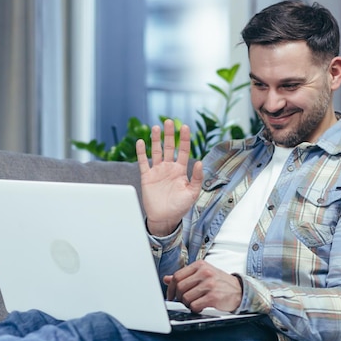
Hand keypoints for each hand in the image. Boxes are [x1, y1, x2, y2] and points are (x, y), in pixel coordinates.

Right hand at [136, 119, 202, 236]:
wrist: (165, 219)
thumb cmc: (180, 207)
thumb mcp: (192, 193)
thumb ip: (197, 178)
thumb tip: (199, 162)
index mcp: (181, 170)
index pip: (183, 150)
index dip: (184, 139)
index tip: (185, 127)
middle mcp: (169, 168)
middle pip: (169, 147)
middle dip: (169, 135)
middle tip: (169, 121)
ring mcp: (157, 171)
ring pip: (156, 151)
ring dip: (156, 140)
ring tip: (156, 128)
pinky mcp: (147, 176)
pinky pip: (143, 162)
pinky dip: (141, 152)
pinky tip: (141, 142)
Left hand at [164, 261, 242, 312]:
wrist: (240, 290)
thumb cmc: (220, 282)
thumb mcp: (203, 274)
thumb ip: (185, 276)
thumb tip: (166, 279)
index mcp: (200, 265)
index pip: (177, 276)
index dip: (171, 287)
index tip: (171, 295)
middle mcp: (205, 273)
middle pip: (180, 287)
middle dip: (179, 297)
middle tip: (183, 301)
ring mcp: (209, 284)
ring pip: (185, 298)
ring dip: (187, 304)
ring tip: (195, 303)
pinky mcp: (213, 297)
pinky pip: (194, 306)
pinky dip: (195, 309)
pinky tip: (201, 306)